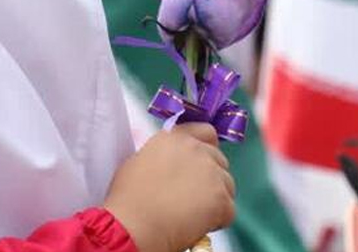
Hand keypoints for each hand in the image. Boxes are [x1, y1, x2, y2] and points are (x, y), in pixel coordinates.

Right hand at [103, 123, 234, 251]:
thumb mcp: (139, 161)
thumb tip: (175, 166)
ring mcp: (211, 173)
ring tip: (192, 214)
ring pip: (227, 186)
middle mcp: (196, 150)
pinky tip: (197, 225)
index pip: (205, 132)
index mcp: (175, 138)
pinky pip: (229, 211)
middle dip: (211, 178)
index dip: (207, 147)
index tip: (202, 163)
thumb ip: (164, 155)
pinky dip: (217, 220)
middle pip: (219, 161)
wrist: (133, 224)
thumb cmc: (128, 199)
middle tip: (193, 197)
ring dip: (216, 199)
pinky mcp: (221, 198)